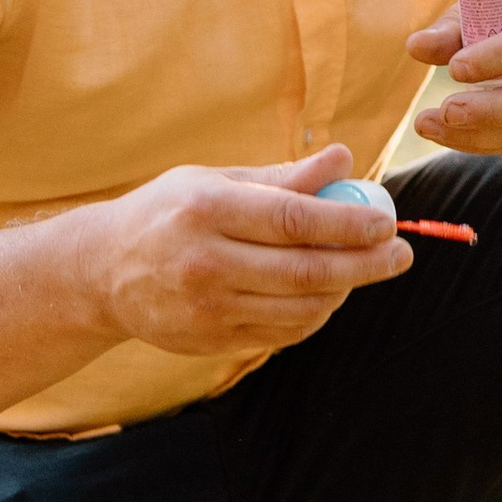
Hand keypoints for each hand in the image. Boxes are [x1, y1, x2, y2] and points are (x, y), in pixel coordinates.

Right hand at [80, 144, 408, 358]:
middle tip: (400, 255)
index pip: (294, 220)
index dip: (349, 224)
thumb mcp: (215, 181)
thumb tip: (344, 160)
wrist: (100, 272)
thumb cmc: (168, 212)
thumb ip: (283, 177)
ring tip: (360, 270)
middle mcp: (205, 262)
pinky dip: (313, 315)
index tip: (387, 222)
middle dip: (364, 265)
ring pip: (299, 309)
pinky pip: (281, 334)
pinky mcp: (210, 341)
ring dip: (342, 291)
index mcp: (207, 211)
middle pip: (305, 271)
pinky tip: (323, 294)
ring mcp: (207, 309)